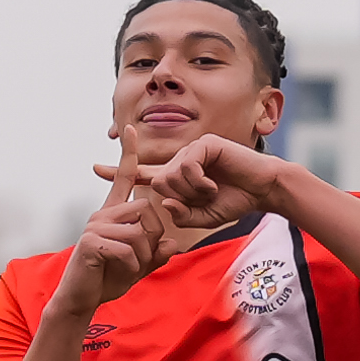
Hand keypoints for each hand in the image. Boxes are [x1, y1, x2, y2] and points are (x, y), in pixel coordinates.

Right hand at [50, 146, 171, 316]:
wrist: (81, 299)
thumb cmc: (107, 280)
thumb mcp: (139, 266)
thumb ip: (157, 255)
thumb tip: (173, 243)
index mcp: (113, 213)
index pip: (123, 178)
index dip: (129, 154)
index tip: (130, 128)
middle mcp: (102, 214)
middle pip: (145, 210)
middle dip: (153, 237)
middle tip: (143, 259)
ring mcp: (94, 226)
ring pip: (138, 231)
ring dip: (143, 255)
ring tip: (131, 268)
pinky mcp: (90, 242)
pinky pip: (126, 249)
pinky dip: (133, 265)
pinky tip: (125, 272)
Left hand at [100, 133, 283, 233]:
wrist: (263, 190)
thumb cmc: (236, 202)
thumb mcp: (204, 217)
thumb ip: (182, 215)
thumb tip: (166, 205)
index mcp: (178, 176)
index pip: (144, 174)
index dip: (121, 173)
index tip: (96, 170)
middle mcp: (181, 159)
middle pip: (158, 182)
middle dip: (178, 197)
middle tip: (202, 198)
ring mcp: (192, 149)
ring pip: (170, 175)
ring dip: (191, 192)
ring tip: (211, 192)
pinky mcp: (203, 143)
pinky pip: (187, 166)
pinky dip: (199, 182)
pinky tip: (213, 184)